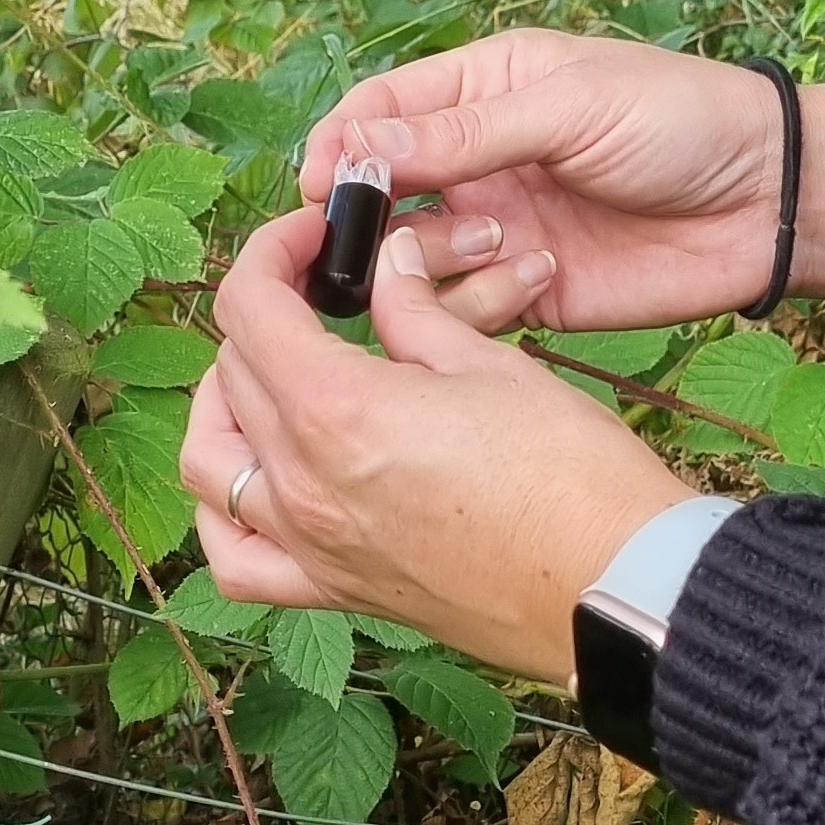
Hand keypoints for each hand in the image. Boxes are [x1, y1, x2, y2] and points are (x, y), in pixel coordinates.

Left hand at [179, 210, 692, 683]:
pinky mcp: (336, 589)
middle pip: (232, 375)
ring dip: (223, 406)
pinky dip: (225, 516)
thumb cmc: (571, 474)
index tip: (312, 235)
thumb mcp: (490, 365)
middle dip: (265, 314)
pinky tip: (255, 486)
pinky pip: (239, 561)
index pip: (250, 308)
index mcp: (336, 410)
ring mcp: (312, 544)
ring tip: (269, 378)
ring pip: (210, 464)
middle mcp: (303, 483)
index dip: (270, 250)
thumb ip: (417, 310)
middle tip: (317, 292)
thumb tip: (390, 262)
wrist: (613, 587)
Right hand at [297, 28, 789, 330]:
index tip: (319, 184)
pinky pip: (464, 309)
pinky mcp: (527, 292)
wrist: (766, 201)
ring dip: (429, 257)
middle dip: (363, 214)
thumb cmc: (678, 121)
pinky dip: (473, 304)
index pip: (380, 111)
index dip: (341, 144)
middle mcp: (479, 161)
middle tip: (355, 241)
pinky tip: (530, 279)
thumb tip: (357, 146)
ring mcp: (499, 229)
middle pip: (382, 189)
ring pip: (413, 255)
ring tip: (488, 243)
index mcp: (483, 91)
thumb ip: (464, 133)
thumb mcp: (568, 107)